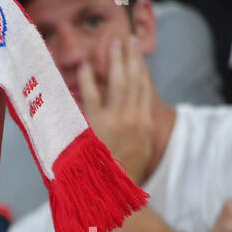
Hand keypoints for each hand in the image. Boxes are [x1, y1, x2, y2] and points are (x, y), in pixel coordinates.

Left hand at [78, 35, 153, 182]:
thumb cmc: (125, 175)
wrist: (115, 190)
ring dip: (117, 61)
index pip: (145, 88)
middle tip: (128, 40)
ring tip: (115, 44)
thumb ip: (140, 132)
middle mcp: (135, 118)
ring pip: (120, 82)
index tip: (139, 53)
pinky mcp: (98, 124)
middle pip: (135, 80)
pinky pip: (93, 96)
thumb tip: (138, 119)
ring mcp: (117, 120)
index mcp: (146, 124)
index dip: (141, 68)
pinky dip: (89, 79)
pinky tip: (85, 66)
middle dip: (132, 57)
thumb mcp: (141, 152)